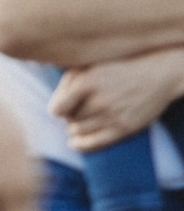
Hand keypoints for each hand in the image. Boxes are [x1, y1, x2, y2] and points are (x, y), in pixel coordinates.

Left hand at [50, 47, 183, 151]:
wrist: (156, 74)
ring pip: (79, 131)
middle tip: (76, 111)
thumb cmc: (117, 67)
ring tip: (80, 121)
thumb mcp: (89, 66)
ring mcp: (112, 116)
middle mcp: (98, 101)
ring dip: (75, 128)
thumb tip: (54, 104)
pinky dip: (81, 144)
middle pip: (69, 120)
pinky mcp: (124, 128)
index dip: (57, 109)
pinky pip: (95, 143)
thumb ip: (68, 82)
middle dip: (69, 116)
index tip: (60, 108)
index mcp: (86, 83)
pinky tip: (75, 143)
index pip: (57, 108)